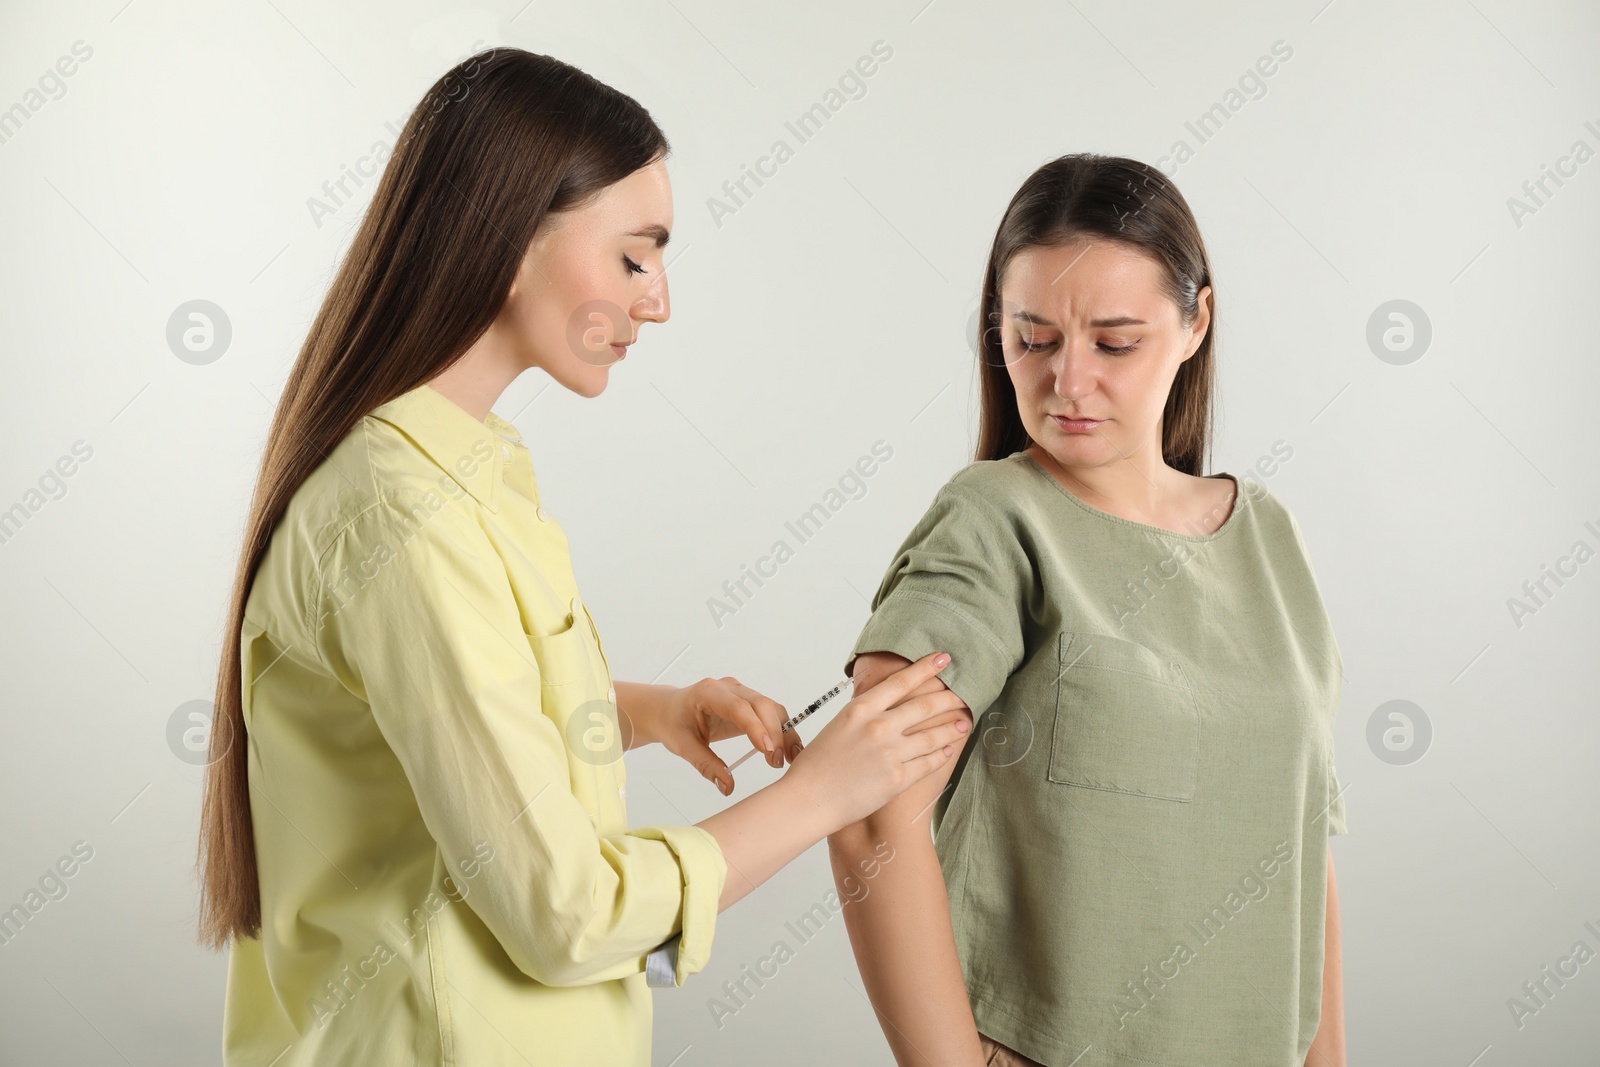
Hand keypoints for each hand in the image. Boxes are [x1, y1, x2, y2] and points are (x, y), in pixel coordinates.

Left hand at [650, 677, 794, 794]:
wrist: (668, 709)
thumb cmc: (674, 723)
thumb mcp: (683, 746)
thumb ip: (706, 765)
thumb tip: (728, 786)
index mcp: (709, 693)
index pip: (738, 708)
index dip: (756, 728)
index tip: (767, 750)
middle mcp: (729, 688)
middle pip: (761, 704)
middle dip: (774, 732)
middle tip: (777, 761)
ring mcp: (741, 693)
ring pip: (771, 708)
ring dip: (784, 732)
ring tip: (788, 759)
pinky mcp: (749, 702)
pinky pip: (771, 713)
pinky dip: (782, 730)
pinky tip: (789, 750)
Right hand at [788, 652, 971, 829]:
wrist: (809, 800)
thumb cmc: (817, 765)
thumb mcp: (839, 726)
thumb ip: (865, 713)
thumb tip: (886, 704)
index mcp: (861, 709)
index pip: (901, 682)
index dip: (926, 668)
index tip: (943, 658)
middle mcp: (878, 727)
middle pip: (925, 706)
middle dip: (948, 699)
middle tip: (962, 695)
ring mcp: (890, 754)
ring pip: (932, 735)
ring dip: (952, 728)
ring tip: (963, 722)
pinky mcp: (897, 779)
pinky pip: (928, 763)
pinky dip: (942, 754)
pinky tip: (949, 750)